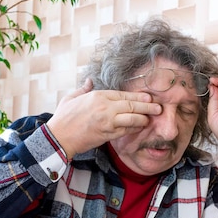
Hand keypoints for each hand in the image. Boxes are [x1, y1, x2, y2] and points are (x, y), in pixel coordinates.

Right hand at [46, 78, 161, 158]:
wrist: (59, 137)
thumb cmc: (64, 117)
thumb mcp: (72, 98)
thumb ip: (84, 89)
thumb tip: (89, 81)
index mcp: (98, 96)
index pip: (123, 94)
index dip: (138, 96)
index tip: (149, 97)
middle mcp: (105, 107)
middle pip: (132, 105)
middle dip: (147, 106)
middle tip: (159, 108)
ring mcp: (107, 121)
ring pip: (132, 118)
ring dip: (143, 119)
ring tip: (151, 118)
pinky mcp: (108, 134)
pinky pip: (126, 130)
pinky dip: (134, 129)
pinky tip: (140, 127)